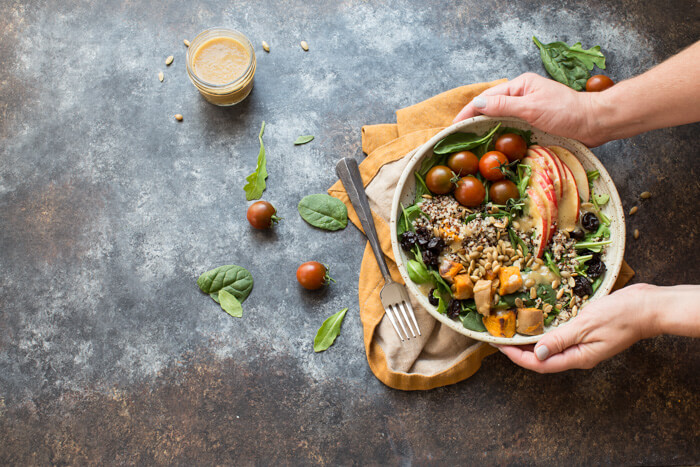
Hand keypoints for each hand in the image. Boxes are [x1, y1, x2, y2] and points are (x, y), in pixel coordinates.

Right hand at [454, 73, 607, 146]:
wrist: (593, 123)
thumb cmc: (566, 112)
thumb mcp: (532, 107)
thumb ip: (504, 105)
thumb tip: (477, 104)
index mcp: (520, 85)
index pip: (488, 97)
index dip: (469, 111)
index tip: (455, 125)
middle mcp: (522, 95)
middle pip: (491, 107)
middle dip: (474, 120)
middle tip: (457, 136)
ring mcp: (527, 109)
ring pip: (500, 118)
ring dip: (485, 129)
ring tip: (469, 141)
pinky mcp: (534, 122)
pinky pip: (511, 127)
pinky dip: (499, 134)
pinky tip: (492, 143)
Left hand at [494, 284, 658, 372]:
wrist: (648, 307)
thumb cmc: (621, 316)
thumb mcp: (586, 326)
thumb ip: (560, 340)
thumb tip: (536, 354)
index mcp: (578, 357)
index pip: (539, 364)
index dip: (517, 356)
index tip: (499, 346)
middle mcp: (578, 355)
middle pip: (542, 358)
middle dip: (520, 350)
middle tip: (500, 337)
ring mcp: (583, 345)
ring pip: (550, 347)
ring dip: (531, 341)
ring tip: (513, 331)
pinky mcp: (586, 333)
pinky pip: (560, 337)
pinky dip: (545, 332)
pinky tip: (537, 323)